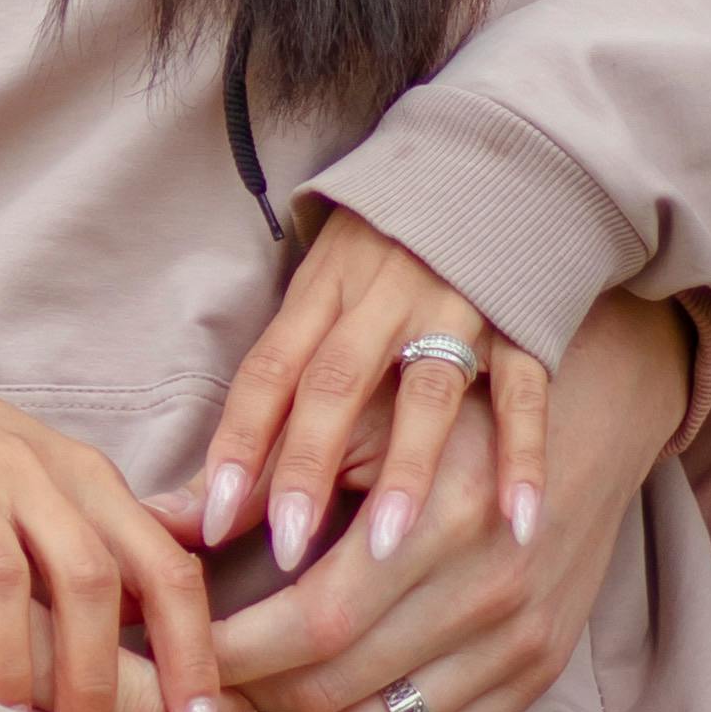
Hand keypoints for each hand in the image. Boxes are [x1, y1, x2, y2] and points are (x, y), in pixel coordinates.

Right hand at [0, 350, 230, 711]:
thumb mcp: (49, 478)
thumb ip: (109, 539)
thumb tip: (174, 613)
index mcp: (83, 476)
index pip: (164, 568)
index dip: (193, 653)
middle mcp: (27, 469)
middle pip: (87, 577)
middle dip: (96, 672)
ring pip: (0, 579)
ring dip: (11, 666)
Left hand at [196, 207, 548, 579]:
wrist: (491, 164)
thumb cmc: (384, 251)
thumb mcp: (321, 294)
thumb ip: (274, 389)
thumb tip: (188, 493)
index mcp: (323, 289)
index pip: (270, 369)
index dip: (238, 441)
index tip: (206, 520)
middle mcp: (382, 296)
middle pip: (335, 382)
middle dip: (306, 464)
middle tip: (285, 546)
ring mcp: (456, 307)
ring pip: (427, 390)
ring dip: (406, 469)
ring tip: (386, 547)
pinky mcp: (522, 322)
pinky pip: (522, 392)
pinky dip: (521, 454)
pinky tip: (517, 520)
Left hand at [209, 288, 692, 711]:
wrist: (592, 416)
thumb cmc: (453, 405)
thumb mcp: (360, 419)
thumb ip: (258, 473)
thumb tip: (150, 521)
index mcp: (441, 518)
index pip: (307, 622)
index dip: (228, 645)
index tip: (174, 638)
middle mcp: (488, 591)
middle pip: (333, 688)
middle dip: (249, 690)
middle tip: (199, 670)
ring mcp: (520, 642)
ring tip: (254, 686)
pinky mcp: (539, 672)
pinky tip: (323, 701)